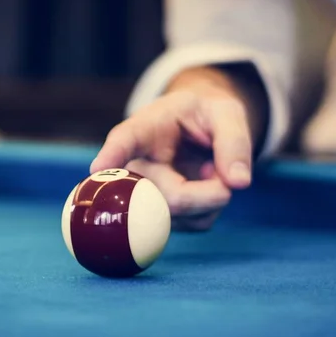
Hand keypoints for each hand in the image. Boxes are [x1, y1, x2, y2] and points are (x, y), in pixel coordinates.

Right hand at [91, 68, 256, 229]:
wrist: (201, 128)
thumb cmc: (207, 115)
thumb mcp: (226, 113)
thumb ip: (233, 141)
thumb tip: (239, 184)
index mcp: (145, 129)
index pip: (125, 140)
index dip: (111, 156)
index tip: (96, 170)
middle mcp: (137, 165)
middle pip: (165, 196)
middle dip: (205, 195)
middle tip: (231, 179)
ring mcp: (146, 194)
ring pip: (181, 215)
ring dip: (212, 198)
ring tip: (210, 169)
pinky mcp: (163, 215)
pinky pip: (195, 223)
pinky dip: (212, 208)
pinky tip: (205, 186)